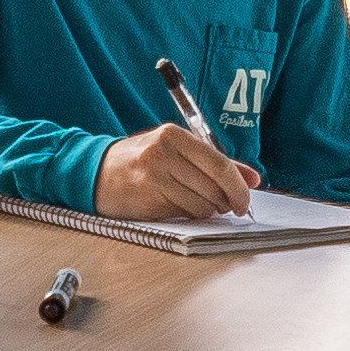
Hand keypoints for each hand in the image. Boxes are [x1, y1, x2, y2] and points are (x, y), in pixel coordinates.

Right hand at [95, 121, 255, 220]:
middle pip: (213, 187)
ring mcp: (153, 178)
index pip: (219, 164)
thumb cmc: (141, 161)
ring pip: (201, 205)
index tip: (244, 200)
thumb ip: (216, 162)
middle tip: (226, 206)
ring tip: (198, 203)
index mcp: (173, 135)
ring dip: (207, 211)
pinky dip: (189, 215)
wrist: (96, 173)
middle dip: (226, 202)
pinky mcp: (146, 200)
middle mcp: (162, 154)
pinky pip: (183, 214)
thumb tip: (253, 179)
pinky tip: (179, 206)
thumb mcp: (177, 151)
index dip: (238, 187)